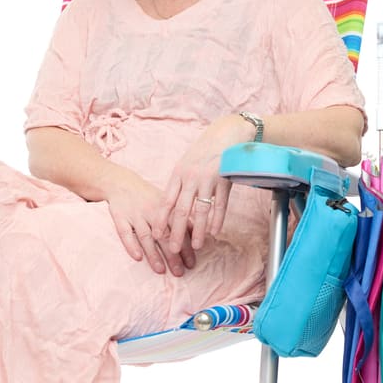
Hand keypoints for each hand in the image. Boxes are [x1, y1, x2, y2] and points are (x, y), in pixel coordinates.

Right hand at [105, 173, 196, 275]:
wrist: (122, 182)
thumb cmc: (148, 196)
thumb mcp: (167, 202)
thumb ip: (181, 217)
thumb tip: (197, 232)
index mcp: (165, 207)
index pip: (178, 229)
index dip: (186, 246)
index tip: (192, 263)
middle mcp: (151, 211)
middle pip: (163, 235)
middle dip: (172, 254)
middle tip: (179, 272)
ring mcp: (135, 215)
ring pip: (145, 236)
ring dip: (153, 254)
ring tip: (160, 270)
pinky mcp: (119, 217)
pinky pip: (124, 233)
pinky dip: (131, 245)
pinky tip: (137, 257)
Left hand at [156, 115, 250, 252]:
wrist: (226, 133)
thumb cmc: (204, 151)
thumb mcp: (186, 164)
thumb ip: (179, 184)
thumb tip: (170, 206)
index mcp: (178, 174)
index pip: (166, 201)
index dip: (160, 220)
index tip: (155, 235)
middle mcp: (191, 177)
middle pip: (181, 209)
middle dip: (176, 231)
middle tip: (172, 250)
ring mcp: (208, 178)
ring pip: (201, 210)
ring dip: (197, 230)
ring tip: (195, 246)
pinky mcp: (225, 179)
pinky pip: (220, 204)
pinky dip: (217, 219)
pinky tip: (214, 232)